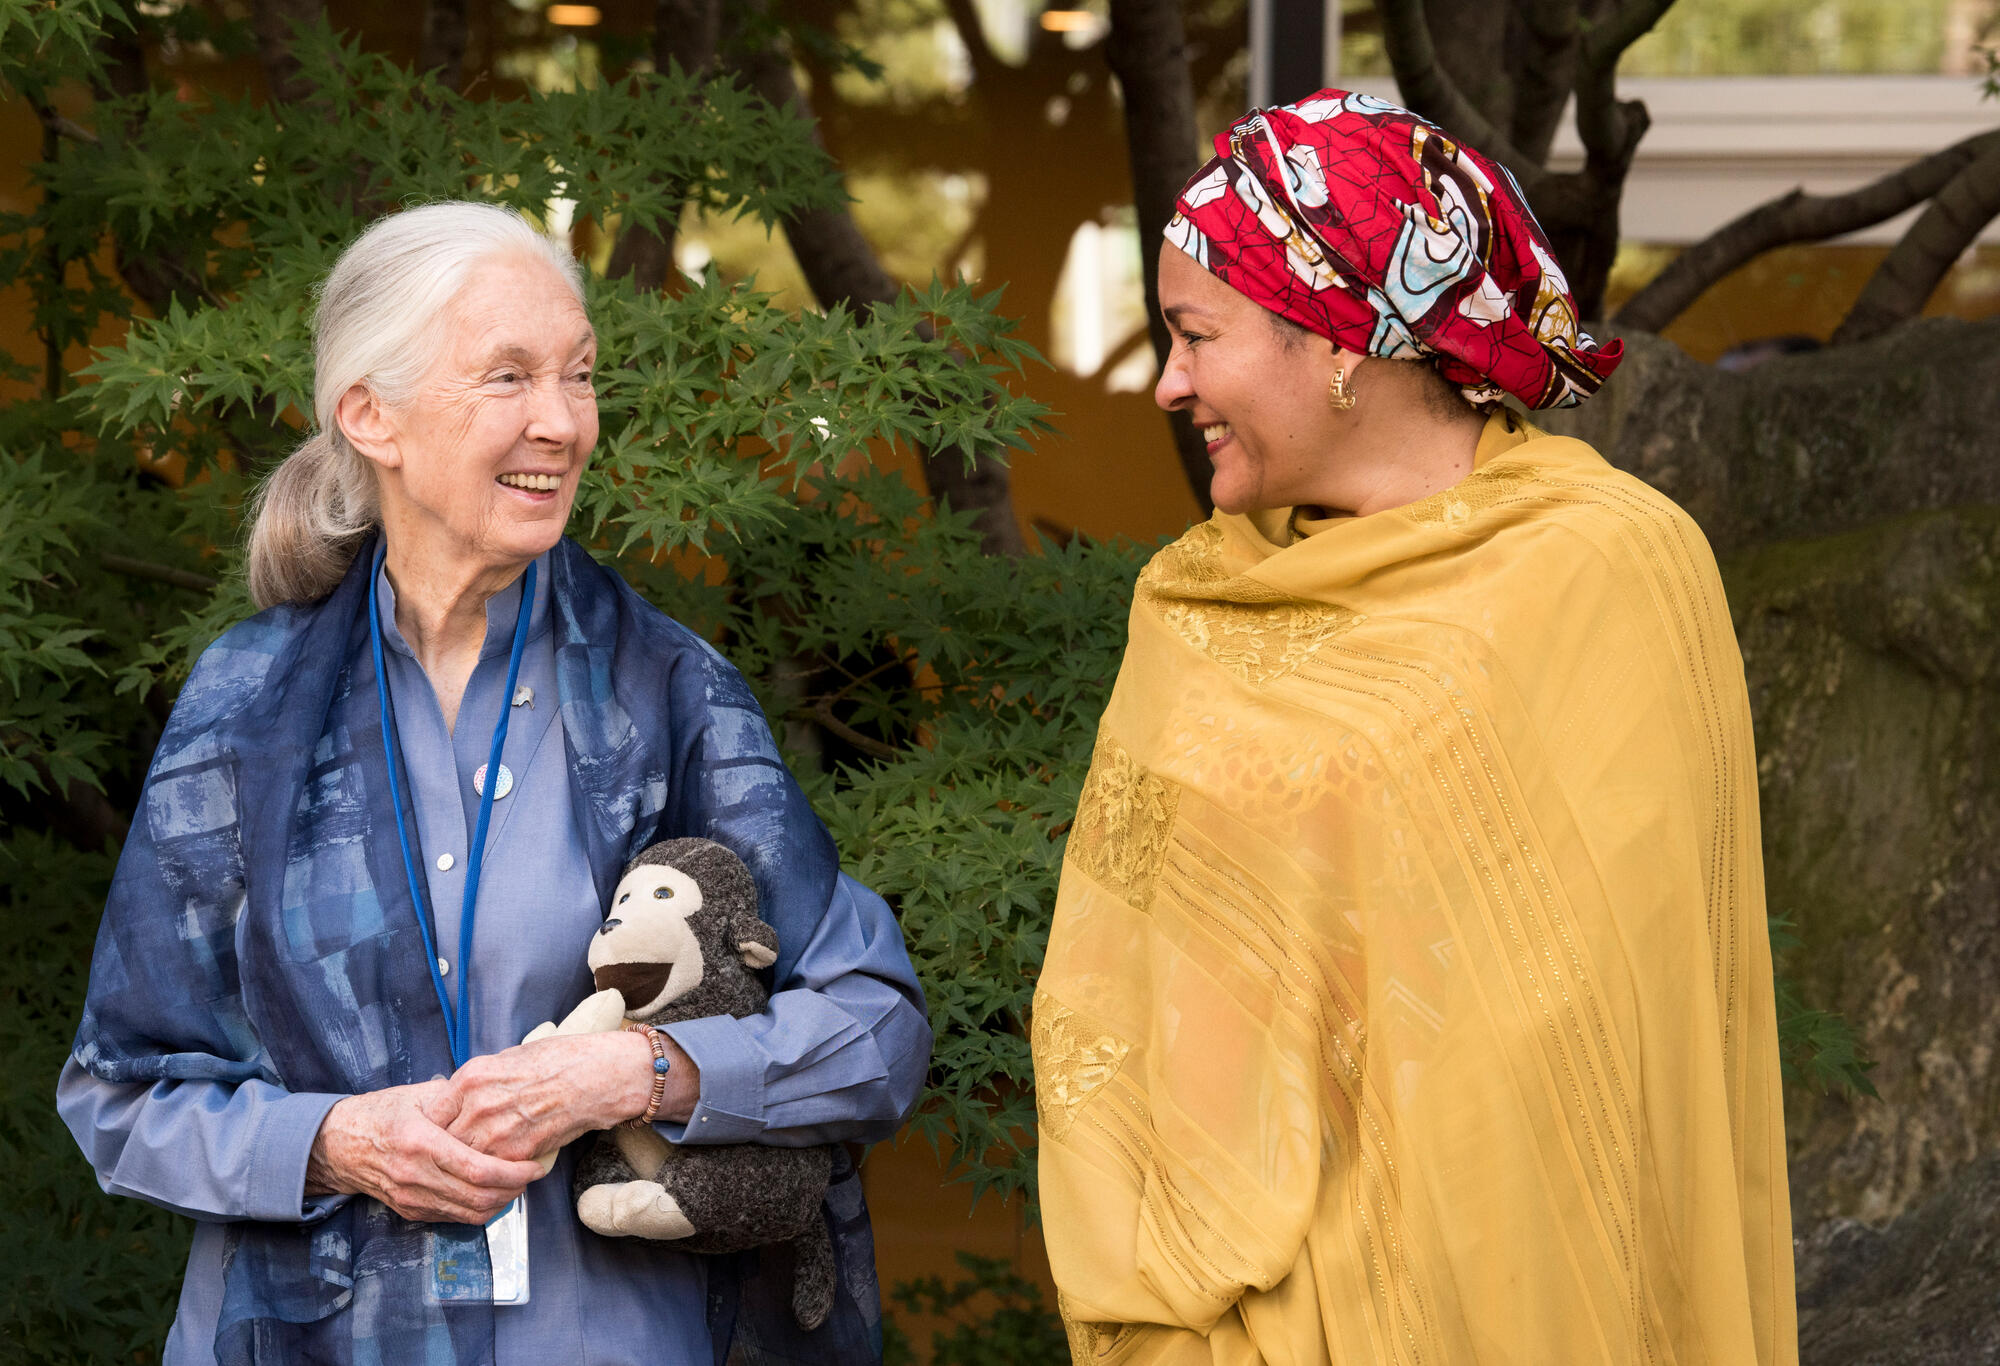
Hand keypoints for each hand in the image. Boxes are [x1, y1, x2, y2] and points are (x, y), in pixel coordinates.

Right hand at [305, 1080, 543, 1224]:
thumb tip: (500, 1098)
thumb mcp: (419, 1096)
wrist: (338, 1145)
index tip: (534, 1165)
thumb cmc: (381, 1113)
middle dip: (514, 1190)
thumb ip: (457, 1101)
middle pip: (479, 1198)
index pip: (478, 1170)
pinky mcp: (410, 1211)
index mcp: (420, 1142)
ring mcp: (411, 1198)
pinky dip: (480, 1209)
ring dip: (501, 1203)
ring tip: (517, 1183)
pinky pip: (454, 1218)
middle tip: (532, 1175)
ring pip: (470, 1214)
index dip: (513, 1172)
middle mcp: (415, 1176)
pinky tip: (493, 1191)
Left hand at [442, 1030, 699, 1163]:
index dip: (430, 1128)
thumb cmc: (559, 1060)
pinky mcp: (518, 1153)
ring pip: (463, 1161)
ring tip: (466, 1171)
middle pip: (442, 1142)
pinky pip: (491, 1172)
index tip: (431, 1135)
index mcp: (472, 1076)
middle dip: (443, 1151)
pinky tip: (495, 1173)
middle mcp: (478, 1105)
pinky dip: (491, 1175)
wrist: (596, 1077)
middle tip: (445, 1157)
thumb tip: (459, 1096)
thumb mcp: (508, 1057)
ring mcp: (496, 1131)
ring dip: (465, 1167)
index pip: (430, 1114)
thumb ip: (478, 1081)